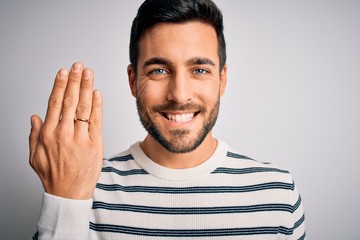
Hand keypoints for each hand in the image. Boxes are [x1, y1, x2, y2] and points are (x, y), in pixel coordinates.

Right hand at [29, 62, 102, 199]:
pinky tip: (97, 93)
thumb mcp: (35, 157)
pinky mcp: (95, 144)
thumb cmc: (53, 176)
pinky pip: (97, 121)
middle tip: (78, 66)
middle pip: (70, 101)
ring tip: (88, 73)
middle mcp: (64, 133)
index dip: (60, 86)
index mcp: (48, 134)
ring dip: (86, 88)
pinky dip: (97, 106)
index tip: (64, 73)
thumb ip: (34, 136)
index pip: (55, 104)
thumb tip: (34, 117)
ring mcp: (80, 138)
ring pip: (84, 108)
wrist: (69, 194)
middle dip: (75, 81)